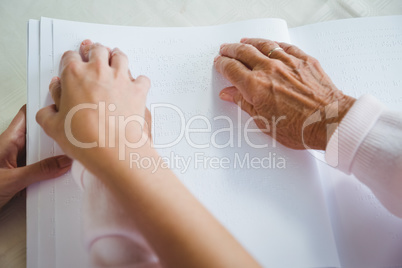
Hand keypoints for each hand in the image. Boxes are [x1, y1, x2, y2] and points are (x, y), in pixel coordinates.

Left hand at [0, 105, 71, 209]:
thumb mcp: (10, 181)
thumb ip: (38, 171)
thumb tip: (62, 162)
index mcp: (7, 140)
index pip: (27, 114)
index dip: (42, 105)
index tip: (61, 103)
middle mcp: (13, 148)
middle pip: (40, 132)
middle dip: (56, 131)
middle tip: (74, 131)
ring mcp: (18, 160)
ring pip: (42, 149)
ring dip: (55, 152)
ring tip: (71, 153)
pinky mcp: (21, 173)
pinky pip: (41, 165)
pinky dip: (52, 167)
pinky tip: (60, 172)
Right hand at [36, 40, 151, 165]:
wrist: (113, 149)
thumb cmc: (85, 138)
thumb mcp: (54, 128)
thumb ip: (47, 114)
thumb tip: (48, 110)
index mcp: (74, 75)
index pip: (70, 57)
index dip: (70, 60)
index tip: (71, 65)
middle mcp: (98, 71)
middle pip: (97, 50)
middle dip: (94, 52)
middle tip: (93, 56)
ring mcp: (120, 79)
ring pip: (120, 56)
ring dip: (116, 57)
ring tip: (114, 61)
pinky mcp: (137, 90)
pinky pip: (142, 78)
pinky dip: (139, 81)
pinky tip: (135, 86)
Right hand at [214, 38, 355, 149]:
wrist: (329, 122)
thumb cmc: (299, 128)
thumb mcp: (263, 121)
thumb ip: (244, 103)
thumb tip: (229, 94)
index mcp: (255, 86)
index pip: (231, 69)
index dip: (222, 64)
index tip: (219, 63)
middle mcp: (270, 70)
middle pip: (244, 52)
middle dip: (231, 50)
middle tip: (225, 49)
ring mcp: (288, 63)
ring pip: (263, 45)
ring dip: (250, 43)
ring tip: (243, 42)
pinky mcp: (304, 60)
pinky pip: (285, 46)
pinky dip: (274, 44)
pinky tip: (270, 45)